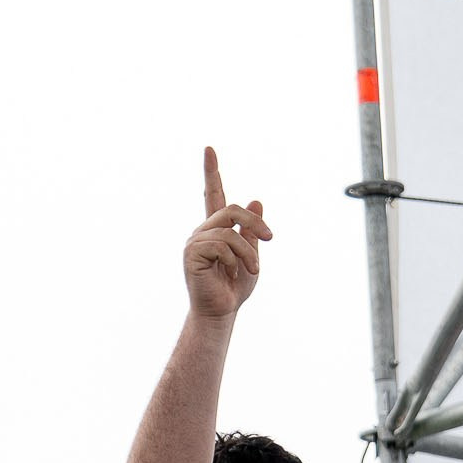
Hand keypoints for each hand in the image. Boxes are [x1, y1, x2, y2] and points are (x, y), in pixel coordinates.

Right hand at [183, 146, 271, 319]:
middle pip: (232, 209)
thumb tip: (256, 200)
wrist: (220, 313)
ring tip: (252, 270)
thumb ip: (252, 231)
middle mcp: (202, 231)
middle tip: (270, 239)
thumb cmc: (234, 289)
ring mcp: (195, 242)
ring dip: (248, 253)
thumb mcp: (251, 256)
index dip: (212, 172)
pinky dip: (234, 260)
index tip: (209, 149)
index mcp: (216, 229)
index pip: (213, 195)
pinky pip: (221, 245)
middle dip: (255, 224)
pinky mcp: (192, 253)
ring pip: (230, 231)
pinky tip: (231, 273)